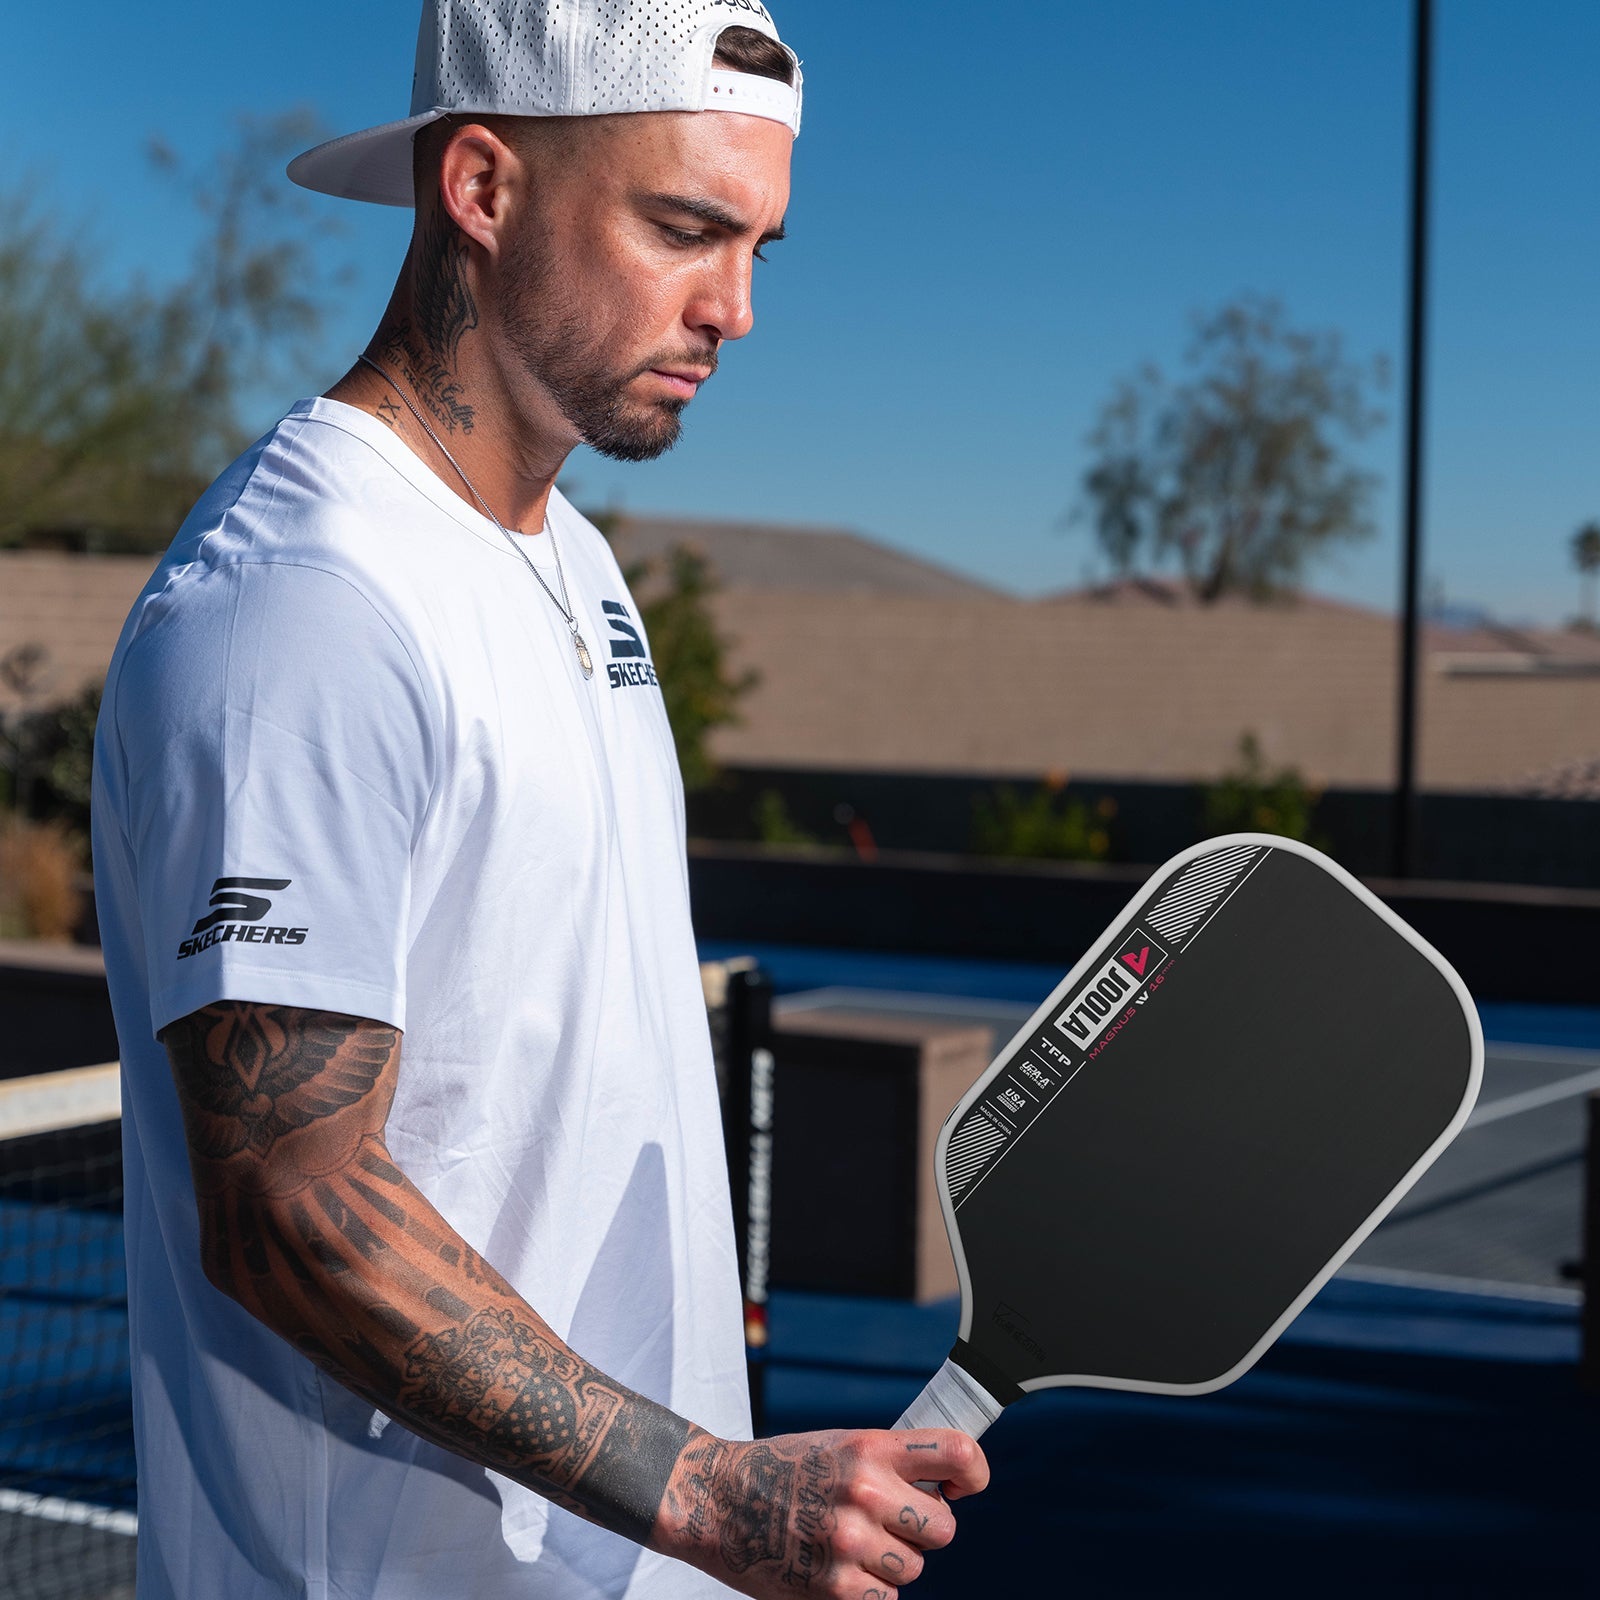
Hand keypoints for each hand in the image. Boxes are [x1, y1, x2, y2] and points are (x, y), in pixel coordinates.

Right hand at [658, 1426, 988, 1597]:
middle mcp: (866, 1490)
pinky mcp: (836, 1587)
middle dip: (923, 1530)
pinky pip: (886, 1598)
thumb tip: (947, 1486)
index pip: (957, 1453)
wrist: (717, 1498)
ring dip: (892, 1563)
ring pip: (915, 1568)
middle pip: (944, 1527)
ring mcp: (851, 1541)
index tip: (962, 1486)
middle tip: (890, 1523)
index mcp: (870, 1447)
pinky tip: (837, 1568)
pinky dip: (868, 1590)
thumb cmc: (783, 1468)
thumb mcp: (839, 1445)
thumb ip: (889, 1462)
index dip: (974, 1474)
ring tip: (851, 1544)